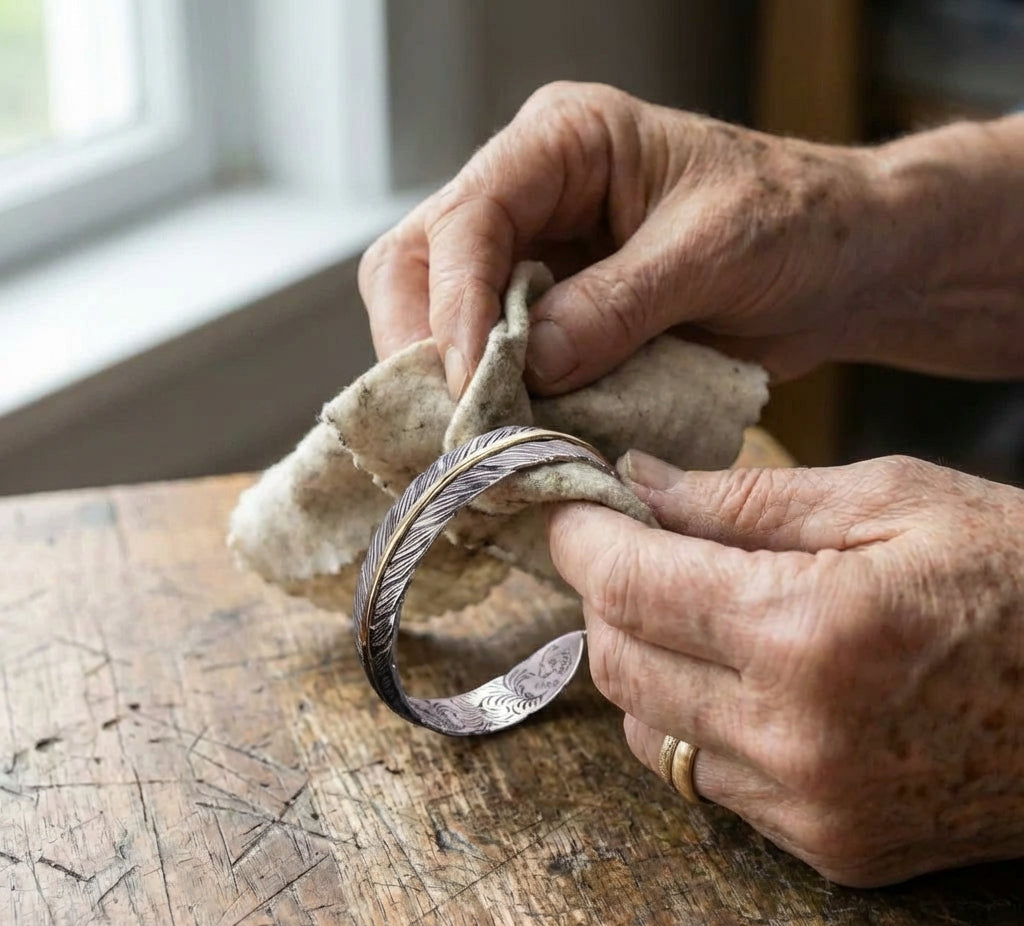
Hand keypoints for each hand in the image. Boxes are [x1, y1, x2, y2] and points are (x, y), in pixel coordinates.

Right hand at [358, 82, 1023, 397]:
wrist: (839, 268)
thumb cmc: (795, 224)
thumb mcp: (714, 250)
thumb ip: (619, 305)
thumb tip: (532, 368)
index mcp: (563, 143)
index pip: (469, 216)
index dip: (453, 302)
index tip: (467, 382)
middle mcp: (529, 196)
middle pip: (418, 263)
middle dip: (423, 345)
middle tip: (454, 421)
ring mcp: (532, 261)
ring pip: (436, 317)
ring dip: (447, 383)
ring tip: (476, 440)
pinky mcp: (548, 322)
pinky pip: (490, 363)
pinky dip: (491, 405)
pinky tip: (506, 439)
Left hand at [547, 451, 1023, 885]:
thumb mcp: (892, 500)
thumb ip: (746, 497)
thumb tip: (640, 480)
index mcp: (811, 631)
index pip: (630, 585)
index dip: (582, 538)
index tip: (571, 507)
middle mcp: (796, 739)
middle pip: (618, 661)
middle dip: (604, 594)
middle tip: (633, 546)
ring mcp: (811, 809)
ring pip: (648, 729)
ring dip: (644, 660)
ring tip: (691, 609)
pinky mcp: (830, 850)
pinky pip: (707, 779)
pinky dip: (695, 720)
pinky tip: (739, 676)